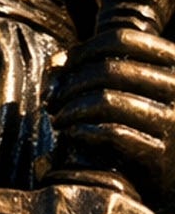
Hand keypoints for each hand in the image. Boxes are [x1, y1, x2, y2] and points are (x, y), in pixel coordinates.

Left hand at [47, 20, 174, 211]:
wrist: (172, 174)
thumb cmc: (145, 122)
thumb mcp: (131, 86)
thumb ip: (95, 65)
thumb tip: (56, 63)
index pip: (122, 38)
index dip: (84, 49)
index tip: (62, 68)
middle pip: (110, 69)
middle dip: (71, 83)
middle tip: (51, 100)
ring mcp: (174, 122)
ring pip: (107, 100)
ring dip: (72, 108)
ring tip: (58, 118)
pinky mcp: (163, 155)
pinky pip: (112, 133)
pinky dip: (83, 130)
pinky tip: (72, 134)